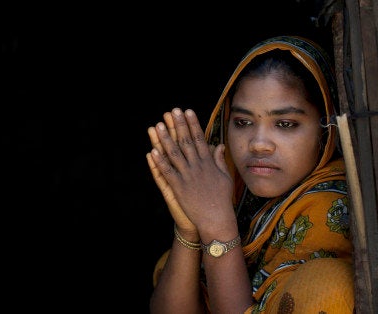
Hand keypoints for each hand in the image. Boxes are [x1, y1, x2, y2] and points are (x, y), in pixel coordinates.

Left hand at [149, 108, 233, 230]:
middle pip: (186, 142)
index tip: (187, 111)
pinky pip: (167, 171)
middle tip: (172, 111)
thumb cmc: (222, 199)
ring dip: (165, 139)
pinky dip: (160, 161)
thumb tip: (218, 145)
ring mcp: (187, 176)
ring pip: (174, 154)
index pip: (199, 139)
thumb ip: (219, 159)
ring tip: (158, 125)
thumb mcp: (225, 177)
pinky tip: (152, 151)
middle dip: (178, 125)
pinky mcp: (179, 187)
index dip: (193, 124)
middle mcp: (197, 166)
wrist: (217, 218)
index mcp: (208, 162)